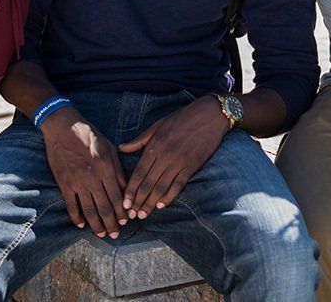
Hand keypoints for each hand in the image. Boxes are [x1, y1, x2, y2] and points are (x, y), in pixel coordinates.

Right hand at [41, 108, 127, 238]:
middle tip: (115, 234)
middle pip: (104, 207)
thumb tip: (125, 189)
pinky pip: (71, 205)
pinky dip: (76, 217)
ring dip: (96, 224)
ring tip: (101, 234)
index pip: (117, 196)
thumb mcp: (109, 148)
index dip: (122, 211)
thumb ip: (118, 170)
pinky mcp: (64, 183)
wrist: (63, 128)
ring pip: (89, 209)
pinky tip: (81, 225)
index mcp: (106, 168)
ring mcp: (77, 182)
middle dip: (111, 223)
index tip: (125, 221)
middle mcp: (93, 177)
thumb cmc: (89, 135)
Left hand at [117, 97, 228, 218]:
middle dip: (138, 200)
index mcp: (155, 145)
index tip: (124, 202)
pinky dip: (169, 196)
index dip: (131, 189)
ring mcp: (179, 162)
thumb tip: (121, 147)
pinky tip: (161, 205)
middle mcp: (165, 155)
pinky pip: (178, 185)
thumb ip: (140, 140)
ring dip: (151, 202)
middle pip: (148, 182)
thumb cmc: (182, 118)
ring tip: (144, 214)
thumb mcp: (158, 125)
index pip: (139, 172)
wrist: (209, 115)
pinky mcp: (192, 166)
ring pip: (161, 186)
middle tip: (132, 215)